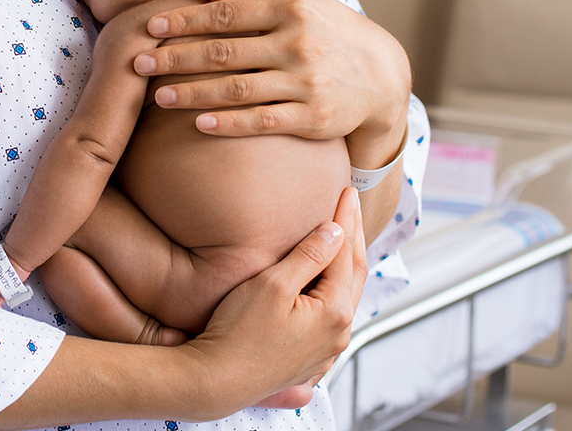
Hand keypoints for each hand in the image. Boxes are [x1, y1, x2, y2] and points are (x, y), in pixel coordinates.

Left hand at [136, 0, 411, 168]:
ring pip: (238, 89)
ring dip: (194, 93)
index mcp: (292, 10)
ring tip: (158, 96)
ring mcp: (306, 83)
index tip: (150, 26)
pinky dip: (229, 123)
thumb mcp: (303, 2)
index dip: (185, 20)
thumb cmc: (331, 33)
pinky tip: (198, 124)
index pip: (226, 15)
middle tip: (139, 62)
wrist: (383, 76)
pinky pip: (262, 121)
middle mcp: (298, 45)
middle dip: (177, 57)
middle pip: (224, 51)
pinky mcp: (313, 118)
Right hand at [183, 187, 367, 414]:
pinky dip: (335, 286)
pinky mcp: (313, 355)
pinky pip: (334, 313)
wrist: (218, 380)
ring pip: (345, 294)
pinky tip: (327, 279)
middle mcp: (339, 332)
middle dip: (353, 236)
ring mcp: (327, 347)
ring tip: (344, 235)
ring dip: (346, 261)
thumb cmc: (238, 333)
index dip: (344, 219)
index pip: (344, 253)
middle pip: (353, 273)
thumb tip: (334, 231)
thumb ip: (308, 256)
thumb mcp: (271, 285)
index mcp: (334, 312)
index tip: (347, 192)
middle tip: (351, 204)